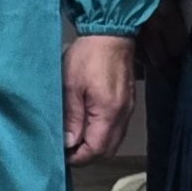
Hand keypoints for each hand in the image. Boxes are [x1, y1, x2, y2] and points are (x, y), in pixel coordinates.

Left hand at [62, 32, 134, 163]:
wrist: (111, 33)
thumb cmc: (89, 56)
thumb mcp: (71, 86)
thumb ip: (72, 117)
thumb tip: (69, 142)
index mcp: (108, 113)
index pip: (96, 149)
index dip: (79, 157)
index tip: (63, 155)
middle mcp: (122, 115)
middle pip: (108, 150)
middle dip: (88, 154)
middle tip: (68, 149)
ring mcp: (128, 109)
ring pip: (114, 140)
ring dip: (96, 144)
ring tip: (77, 137)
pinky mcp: (128, 102)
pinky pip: (118, 128)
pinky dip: (104, 133)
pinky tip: (90, 124)